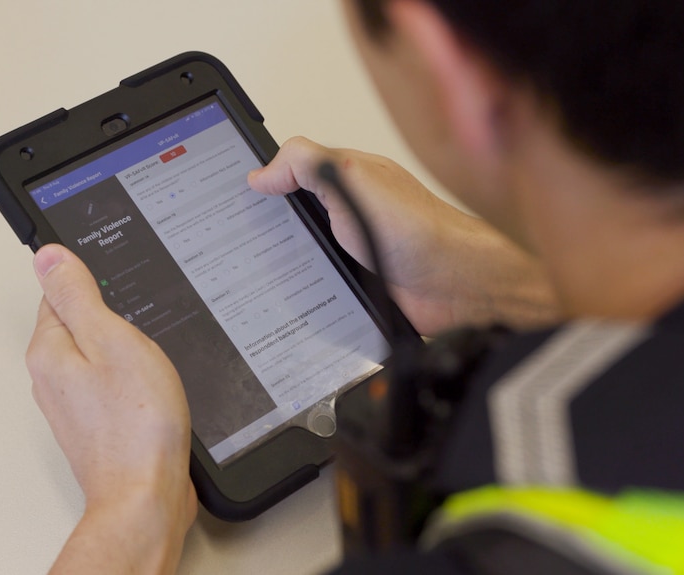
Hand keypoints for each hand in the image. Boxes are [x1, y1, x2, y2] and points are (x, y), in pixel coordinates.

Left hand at [27, 244, 194, 573]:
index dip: (94, 283)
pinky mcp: (97, 424)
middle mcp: (53, 378)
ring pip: (96, 356)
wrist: (147, 492)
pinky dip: (131, 378)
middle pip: (77, 325)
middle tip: (142, 323)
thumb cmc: (136, 423)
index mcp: (50, 351)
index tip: (122, 288)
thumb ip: (79, 295)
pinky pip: (110, 385)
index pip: (58, 294)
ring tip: (149, 356)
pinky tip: (151, 385)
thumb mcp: (113, 340)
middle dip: (111, 318)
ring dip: (123, 350)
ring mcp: (74, 404)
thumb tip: (49, 256)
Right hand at [249, 137, 559, 334]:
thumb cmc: (419, 230)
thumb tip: (261, 172)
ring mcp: (350, 253)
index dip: (261, 184)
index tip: (226, 198)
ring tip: (248, 280)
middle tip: (229, 246)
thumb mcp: (353, 179)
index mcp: (342, 180)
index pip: (289, 175)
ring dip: (281, 269)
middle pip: (289, 221)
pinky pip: (318, 290)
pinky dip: (303, 297)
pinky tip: (285, 306)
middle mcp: (345, 215)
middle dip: (261, 233)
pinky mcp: (356, 287)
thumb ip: (306, 164)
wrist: (457, 285)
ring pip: (300, 258)